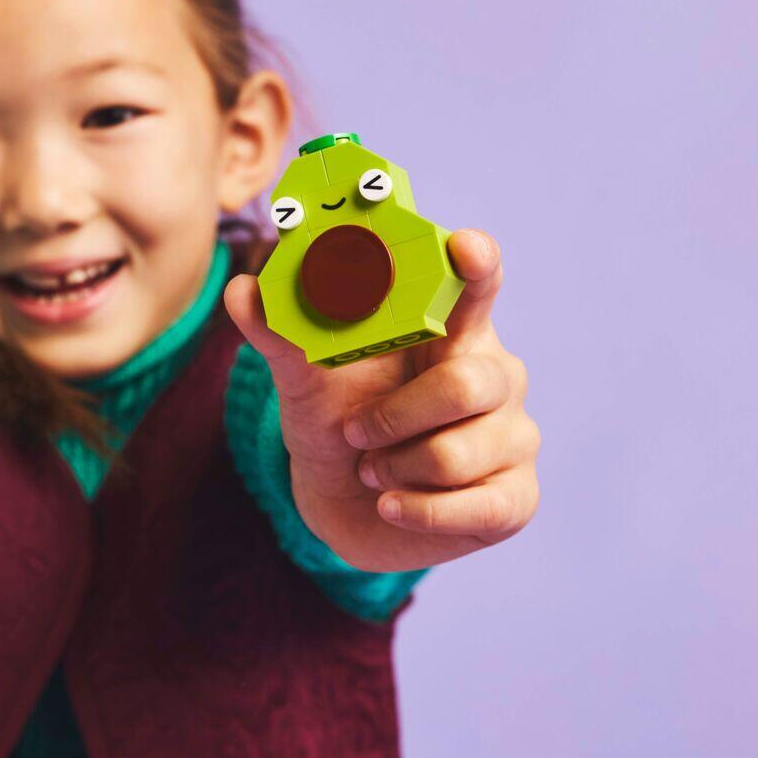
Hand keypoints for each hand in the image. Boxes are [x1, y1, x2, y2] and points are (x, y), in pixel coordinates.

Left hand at [224, 229, 538, 571]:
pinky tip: (392, 503)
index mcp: (451, 329)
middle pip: (465, 385)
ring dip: (394, 468)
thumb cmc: (337, 421)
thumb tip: (240, 289)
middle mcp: (495, 374)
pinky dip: (416, 511)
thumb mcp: (305, 378)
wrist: (344, 504)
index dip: (477, 262)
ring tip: (374, 467)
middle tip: (356, 431)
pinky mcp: (517, 496)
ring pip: (455, 454)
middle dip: (393, 417)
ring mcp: (514, 434)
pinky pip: (476, 508)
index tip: (463, 246)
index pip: (476, 282)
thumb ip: (280, 334)